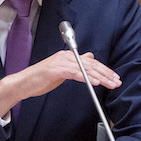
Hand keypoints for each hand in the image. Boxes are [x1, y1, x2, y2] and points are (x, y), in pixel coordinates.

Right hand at [0, 50, 120, 115]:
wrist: (23, 83)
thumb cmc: (41, 79)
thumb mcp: (62, 70)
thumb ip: (76, 64)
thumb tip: (90, 58)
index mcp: (68, 57)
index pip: (91, 62)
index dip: (104, 69)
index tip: (114, 77)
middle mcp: (66, 57)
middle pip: (91, 64)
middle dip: (106, 73)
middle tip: (116, 81)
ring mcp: (61, 62)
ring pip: (86, 69)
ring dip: (100, 77)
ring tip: (110, 83)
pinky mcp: (57, 70)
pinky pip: (76, 74)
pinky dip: (87, 78)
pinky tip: (95, 83)